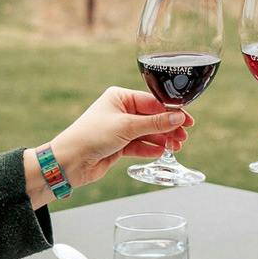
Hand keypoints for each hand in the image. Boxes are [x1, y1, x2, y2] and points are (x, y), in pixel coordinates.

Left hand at [47, 87, 192, 189]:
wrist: (70, 161)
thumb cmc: (91, 136)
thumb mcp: (127, 127)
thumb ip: (155, 123)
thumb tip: (178, 117)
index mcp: (120, 97)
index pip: (152, 102)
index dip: (171, 111)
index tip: (187, 120)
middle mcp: (120, 111)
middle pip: (152, 118)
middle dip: (168, 127)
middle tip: (184, 136)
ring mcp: (119, 129)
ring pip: (147, 132)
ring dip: (162, 139)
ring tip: (176, 147)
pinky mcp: (118, 146)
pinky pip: (139, 145)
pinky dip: (150, 148)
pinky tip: (162, 152)